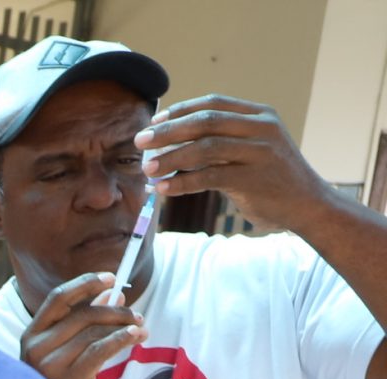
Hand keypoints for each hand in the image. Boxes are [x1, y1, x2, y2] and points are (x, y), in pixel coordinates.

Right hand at [18, 271, 144, 378]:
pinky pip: (99, 350)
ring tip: (141, 329)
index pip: (57, 298)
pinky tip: (136, 336)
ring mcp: (48, 365)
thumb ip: (84, 323)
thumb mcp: (65, 352)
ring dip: (123, 326)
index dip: (85, 284)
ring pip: (94, 332)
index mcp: (30, 336)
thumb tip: (113, 293)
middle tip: (137, 315)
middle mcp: (35, 348)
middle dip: (115, 311)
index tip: (111, 277)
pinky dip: (121, 339)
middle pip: (82, 314)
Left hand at [139, 95, 337, 233]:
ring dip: (171, 158)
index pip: (214, 104)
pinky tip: (163, 188)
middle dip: (168, 131)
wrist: (308, 204)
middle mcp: (262, 128)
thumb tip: (170, 141)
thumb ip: (221, 141)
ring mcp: (260, 152)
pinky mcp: (254, 179)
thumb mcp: (251, 150)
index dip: (181, 110)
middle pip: (205, 122)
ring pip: (205, 148)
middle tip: (140, 142)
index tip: (155, 120)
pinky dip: (182, 182)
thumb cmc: (271, 178)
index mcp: (260, 115)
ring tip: (147, 169)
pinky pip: (209, 177)